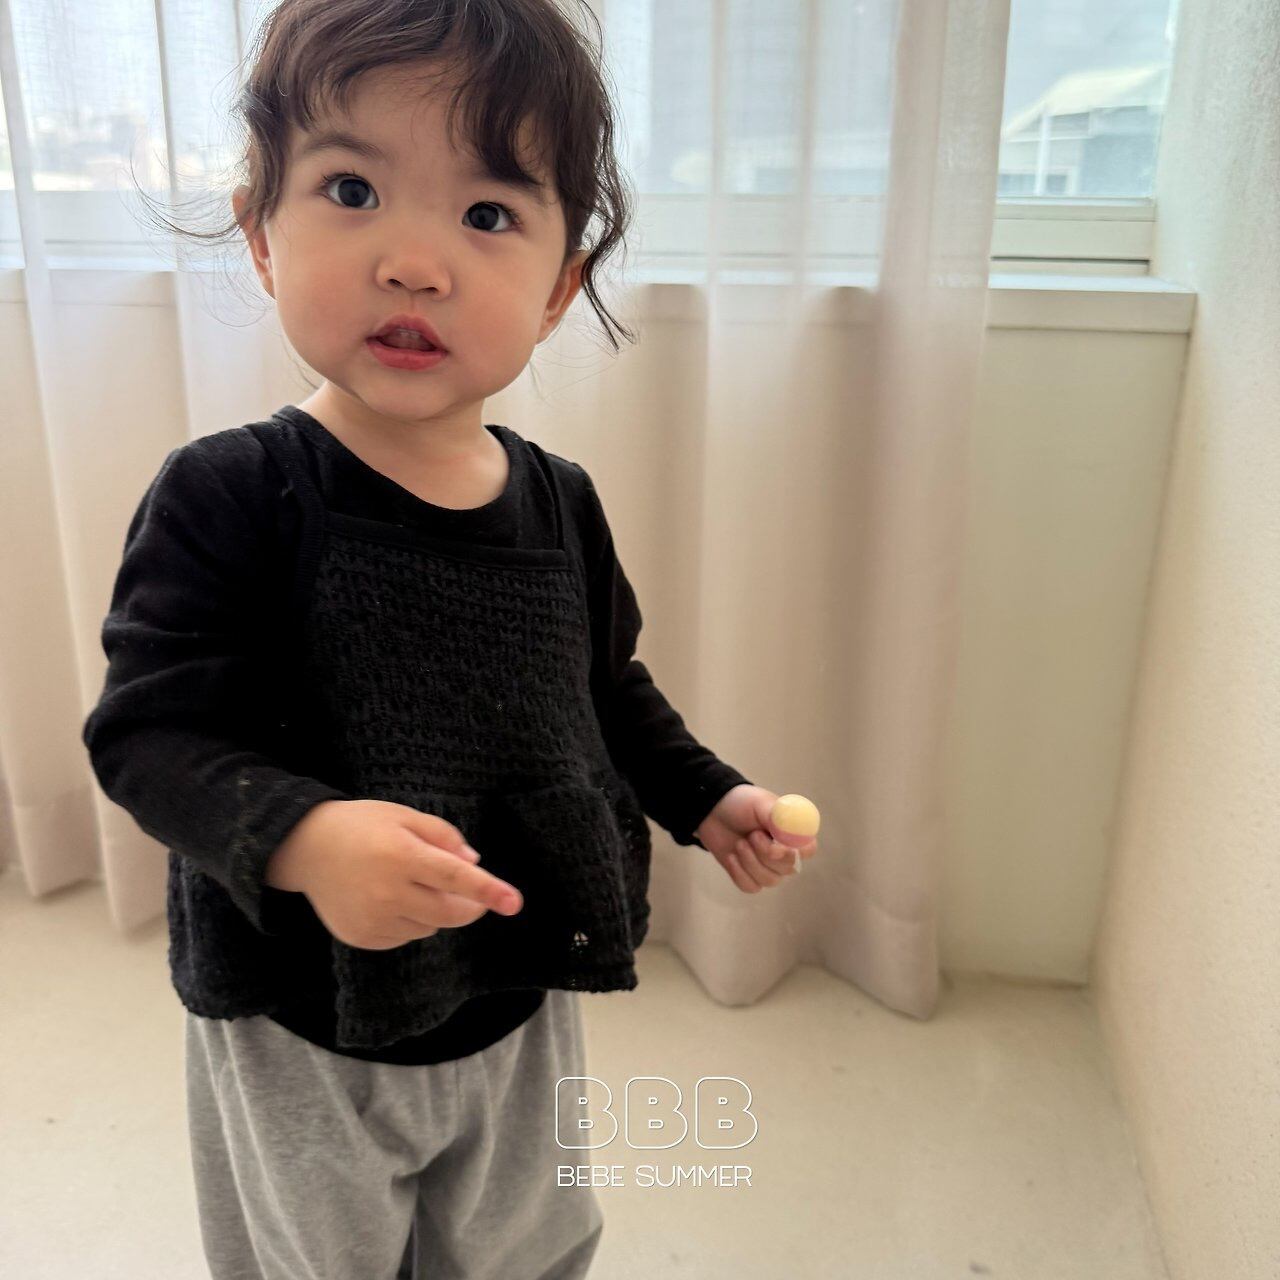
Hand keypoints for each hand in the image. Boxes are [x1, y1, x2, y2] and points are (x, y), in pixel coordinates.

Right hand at [266, 798, 523, 949]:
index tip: (514, 903)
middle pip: (450, 913)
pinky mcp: (363, 937)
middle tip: (471, 892)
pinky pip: (406, 936)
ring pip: (430, 927)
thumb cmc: (362, 826)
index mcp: (401, 856)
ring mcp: (374, 919)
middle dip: (470, 905)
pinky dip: (411, 922)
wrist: (306, 848)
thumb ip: (444, 836)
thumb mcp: (404, 816)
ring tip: (410, 883)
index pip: (455, 877)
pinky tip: (390, 899)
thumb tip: (474, 862)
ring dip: (435, 910)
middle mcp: (387, 892)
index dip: (488, 890)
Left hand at [694, 784, 819, 893]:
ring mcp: (768, 867)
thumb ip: (778, 817)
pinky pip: (752, 887)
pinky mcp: (750, 877)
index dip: (794, 852)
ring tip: (739, 843)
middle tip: (751, 835)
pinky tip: (731, 856)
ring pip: (770, 880)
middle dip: (765, 853)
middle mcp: (785, 852)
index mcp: (792, 832)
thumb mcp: (759, 803)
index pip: (808, 850)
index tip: (776, 846)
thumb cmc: (740, 804)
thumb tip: (793, 831)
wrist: (712, 811)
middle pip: (788, 868)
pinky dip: (739, 873)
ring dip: (750, 862)